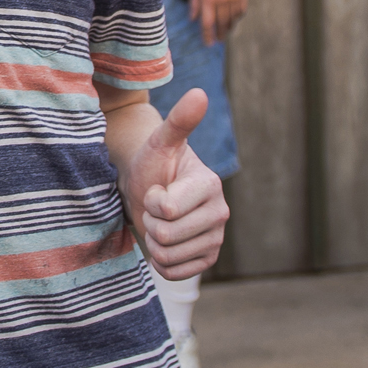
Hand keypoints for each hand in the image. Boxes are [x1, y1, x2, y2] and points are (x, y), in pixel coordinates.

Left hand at [121, 88, 228, 278]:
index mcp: (210, 185)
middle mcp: (220, 213)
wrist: (147, 189)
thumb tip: (200, 94)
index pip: (169, 209)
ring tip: (160, 222)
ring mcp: (216, 238)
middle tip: (155, 207)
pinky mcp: (207, 259)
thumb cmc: (152, 164)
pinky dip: (161, 262)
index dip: (152, 201)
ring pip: (168, 256)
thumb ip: (180, 121)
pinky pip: (175, 272)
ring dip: (154, 241)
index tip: (157, 188)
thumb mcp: (161, 142)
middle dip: (151, 222)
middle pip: (167, 236)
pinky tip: (165, 242)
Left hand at [190, 0, 248, 44]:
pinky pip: (240, 11)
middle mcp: (221, 0)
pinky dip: (237, 17)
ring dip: (228, 27)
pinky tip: (233, 19)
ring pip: (232, 19)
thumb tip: (192, 18)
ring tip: (225, 31)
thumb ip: (194, 3)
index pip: (207, 22)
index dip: (207, 35)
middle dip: (219, 34)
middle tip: (218, 41)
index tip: (208, 43)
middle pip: (221, 24)